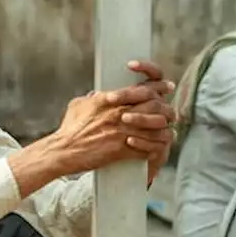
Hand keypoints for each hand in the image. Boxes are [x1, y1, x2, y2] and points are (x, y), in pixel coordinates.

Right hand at [51, 61, 174, 174]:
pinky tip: (157, 149)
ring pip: (155, 127)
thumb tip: (97, 94)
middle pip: (154, 105)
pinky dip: (154, 148)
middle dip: (166, 108)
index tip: (167, 86)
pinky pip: (147, 147)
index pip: (141, 87)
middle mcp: (118, 113)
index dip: (159, 85)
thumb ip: (91, 98)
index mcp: (109, 98)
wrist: (64, 151)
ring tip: (168, 132)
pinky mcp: (121, 150)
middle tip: (171, 113)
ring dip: (164, 130)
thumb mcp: (78, 105)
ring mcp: (121, 131)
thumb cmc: (69, 129)